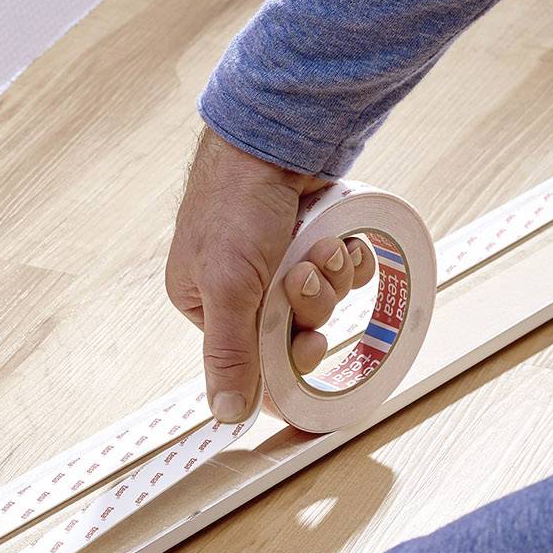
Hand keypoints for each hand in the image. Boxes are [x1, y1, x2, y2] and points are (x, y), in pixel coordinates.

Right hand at [167, 128, 375, 419]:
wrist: (276, 136)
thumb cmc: (236, 204)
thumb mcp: (229, 287)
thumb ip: (229, 355)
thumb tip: (224, 415)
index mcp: (203, 304)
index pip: (250, 359)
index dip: (287, 358)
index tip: (312, 344)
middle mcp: (238, 287)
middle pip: (290, 331)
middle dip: (311, 305)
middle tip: (309, 275)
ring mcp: (275, 262)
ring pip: (320, 301)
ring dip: (331, 278)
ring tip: (323, 244)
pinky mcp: (308, 239)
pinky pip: (340, 274)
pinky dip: (348, 261)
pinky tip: (342, 240)